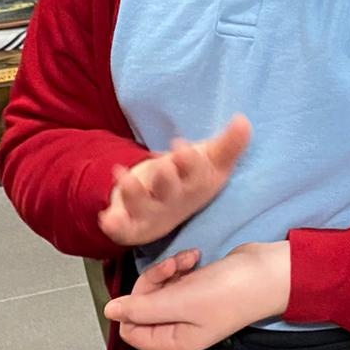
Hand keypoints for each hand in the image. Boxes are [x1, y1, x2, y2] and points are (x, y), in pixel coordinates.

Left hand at [97, 114, 250, 247]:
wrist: (165, 206)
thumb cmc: (189, 177)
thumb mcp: (210, 159)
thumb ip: (228, 144)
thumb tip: (243, 120)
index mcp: (195, 186)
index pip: (195, 175)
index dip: (189, 163)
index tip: (181, 148)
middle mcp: (174, 202)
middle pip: (171, 193)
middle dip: (166, 179)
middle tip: (164, 164)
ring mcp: (151, 213)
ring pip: (143, 208)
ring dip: (134, 194)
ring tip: (123, 176)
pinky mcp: (130, 222)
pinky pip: (123, 229)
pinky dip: (115, 226)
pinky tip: (106, 218)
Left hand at [104, 242, 291, 349]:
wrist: (268, 272)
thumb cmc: (229, 292)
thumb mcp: (182, 302)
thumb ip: (142, 308)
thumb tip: (109, 311)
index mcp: (173, 341)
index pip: (131, 330)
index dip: (133, 306)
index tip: (152, 286)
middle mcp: (177, 328)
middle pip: (142, 306)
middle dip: (152, 282)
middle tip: (172, 267)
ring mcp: (187, 307)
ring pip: (157, 289)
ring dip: (168, 269)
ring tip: (187, 260)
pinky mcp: (196, 288)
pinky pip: (174, 278)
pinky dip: (180, 265)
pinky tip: (194, 257)